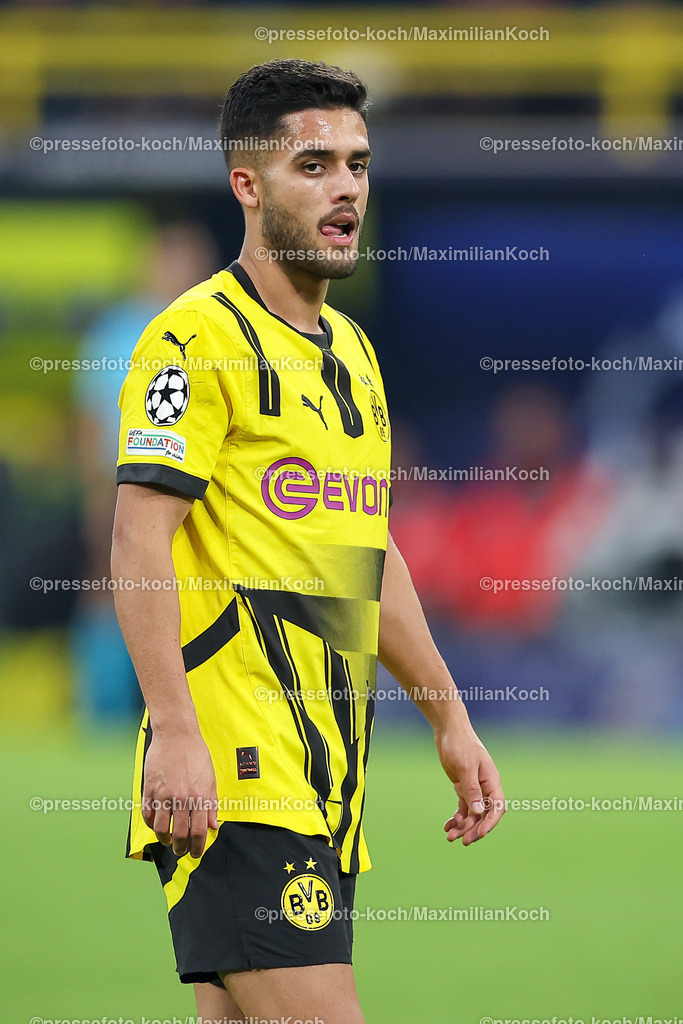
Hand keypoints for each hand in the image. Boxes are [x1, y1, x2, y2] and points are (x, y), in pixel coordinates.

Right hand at [141, 727, 218, 857]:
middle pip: (180, 835)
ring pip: (161, 829)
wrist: (176, 735)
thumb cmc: (195, 754)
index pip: (199, 832)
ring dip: (164, 840)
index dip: (197, 848)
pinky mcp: (149, 789)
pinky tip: (156, 825)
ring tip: (168, 841)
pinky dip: (151, 824)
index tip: (195, 853)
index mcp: (199, 796)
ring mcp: (163, 794)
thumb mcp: (210, 779)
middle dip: (180, 848)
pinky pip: (148, 814)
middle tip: (180, 851)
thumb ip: (212, 804)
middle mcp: (181, 798)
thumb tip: (213, 826)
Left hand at [436, 724, 504, 845]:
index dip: (490, 823)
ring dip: (462, 826)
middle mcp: (485, 787)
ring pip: (471, 813)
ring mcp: (474, 788)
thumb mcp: (466, 766)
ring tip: (449, 836)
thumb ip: (472, 789)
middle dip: (473, 829)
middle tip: (462, 841)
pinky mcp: (462, 787)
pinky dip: (456, 817)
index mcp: (491, 781)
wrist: (449, 730)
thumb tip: (478, 811)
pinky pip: (462, 807)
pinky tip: (447, 825)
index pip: (496, 807)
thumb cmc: (460, 744)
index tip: (479, 835)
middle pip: (483, 815)